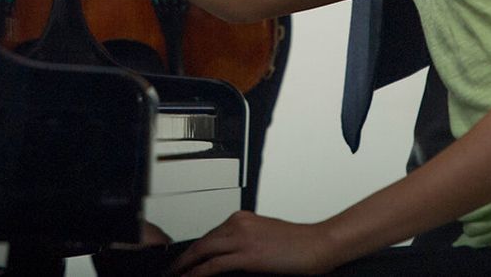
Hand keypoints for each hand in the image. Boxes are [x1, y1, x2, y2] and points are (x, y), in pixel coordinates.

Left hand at [169, 212, 343, 276]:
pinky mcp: (248, 255)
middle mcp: (238, 224)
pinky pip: (214, 265)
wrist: (319, 244)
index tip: (185, 260)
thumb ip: (245, 244)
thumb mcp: (266, 238)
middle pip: (201, 241)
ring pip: (203, 251)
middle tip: (171, 270)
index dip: (194, 250)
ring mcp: (242, 238)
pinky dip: (197, 273)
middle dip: (183, 258)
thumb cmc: (298, 244)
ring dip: (185, 265)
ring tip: (174, 276)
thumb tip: (229, 259)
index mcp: (242, 218)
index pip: (210, 235)